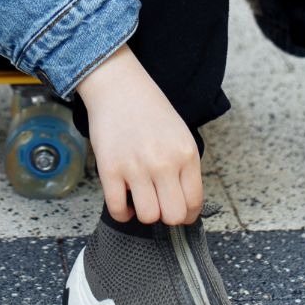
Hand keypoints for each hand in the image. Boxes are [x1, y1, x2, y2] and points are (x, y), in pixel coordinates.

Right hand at [74, 45, 202, 224]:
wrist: (119, 87)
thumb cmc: (151, 111)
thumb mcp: (181, 135)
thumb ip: (185, 167)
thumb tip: (184, 203)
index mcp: (186, 154)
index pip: (194, 202)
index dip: (187, 214)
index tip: (180, 212)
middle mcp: (164, 163)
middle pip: (173, 216)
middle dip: (167, 216)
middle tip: (160, 204)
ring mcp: (136, 167)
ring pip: (148, 216)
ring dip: (144, 213)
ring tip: (141, 199)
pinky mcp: (110, 169)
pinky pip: (118, 209)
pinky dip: (122, 213)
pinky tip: (125, 202)